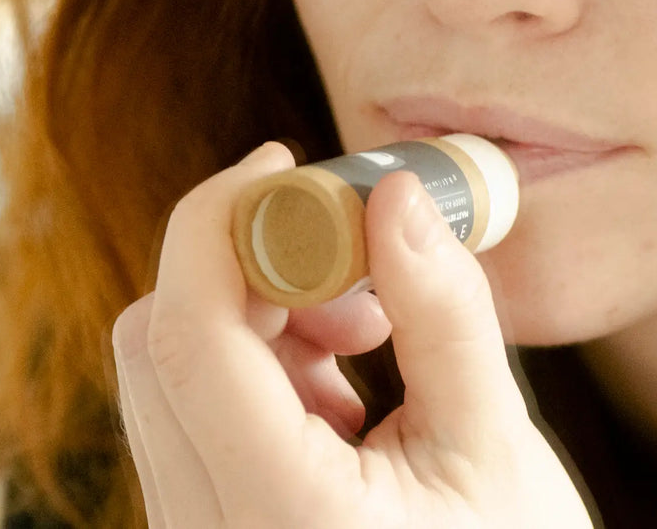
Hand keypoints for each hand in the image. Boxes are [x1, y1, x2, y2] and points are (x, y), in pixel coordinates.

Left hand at [112, 142, 595, 527]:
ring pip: (168, 377)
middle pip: (159, 342)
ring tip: (366, 337)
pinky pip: (189, 421)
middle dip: (248, 265)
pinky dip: (255, 373)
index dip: (222, 220)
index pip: (188, 331)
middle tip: (351, 258)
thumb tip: (394, 195)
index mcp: (274, 516)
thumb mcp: (497, 450)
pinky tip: (341, 394)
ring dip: (256, 319)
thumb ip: (442, 313)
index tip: (288, 164)